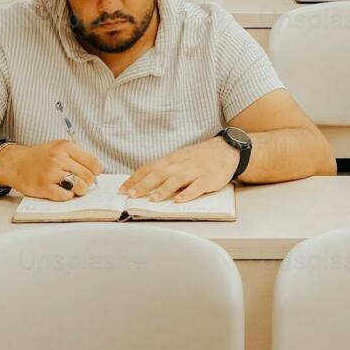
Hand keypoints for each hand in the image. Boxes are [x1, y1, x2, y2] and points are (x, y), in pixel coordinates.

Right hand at [0, 140, 103, 200]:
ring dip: (80, 190)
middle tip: (82, 183)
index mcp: (66, 146)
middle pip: (88, 176)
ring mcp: (50, 173)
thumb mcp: (59, 148)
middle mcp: (58, 158)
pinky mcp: (43, 187)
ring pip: (79, 187)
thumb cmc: (41, 157)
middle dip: (88, 182)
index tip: (93, 175)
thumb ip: (77, 156)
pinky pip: (65, 196)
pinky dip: (67, 196)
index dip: (96, 172)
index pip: (93, 162)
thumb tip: (97, 171)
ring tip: (74, 188)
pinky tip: (62, 191)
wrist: (16, 163)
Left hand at [119, 138, 238, 203]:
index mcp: (172, 159)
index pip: (150, 167)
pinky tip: (180, 200)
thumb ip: (165, 169)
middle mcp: (181, 164)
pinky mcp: (208, 178)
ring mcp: (195, 170)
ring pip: (177, 179)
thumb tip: (144, 182)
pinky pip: (197, 186)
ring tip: (153, 199)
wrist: (226, 149)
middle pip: (160, 173)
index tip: (122, 189)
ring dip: (164, 189)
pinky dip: (188, 193)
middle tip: (131, 195)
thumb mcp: (180, 158)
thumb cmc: (200, 156)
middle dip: (144, 184)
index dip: (135, 178)